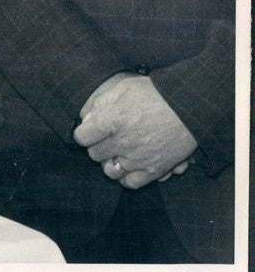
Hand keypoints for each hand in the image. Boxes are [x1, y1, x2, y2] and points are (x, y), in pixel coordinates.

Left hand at [73, 74, 197, 188]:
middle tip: (106, 138)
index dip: (84, 133)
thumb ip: (101, 102)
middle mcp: (122, 142)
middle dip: (97, 145)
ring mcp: (138, 159)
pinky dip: (126, 176)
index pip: (81, 137)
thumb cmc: (156, 93)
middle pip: (94, 154)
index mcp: (112, 120)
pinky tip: (130, 165)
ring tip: (117, 152)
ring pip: (109, 171)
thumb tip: (86, 117)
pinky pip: (130, 183)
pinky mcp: (154, 170)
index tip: (90, 130)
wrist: (189, 107)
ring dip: (110, 162)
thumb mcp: (124, 87)